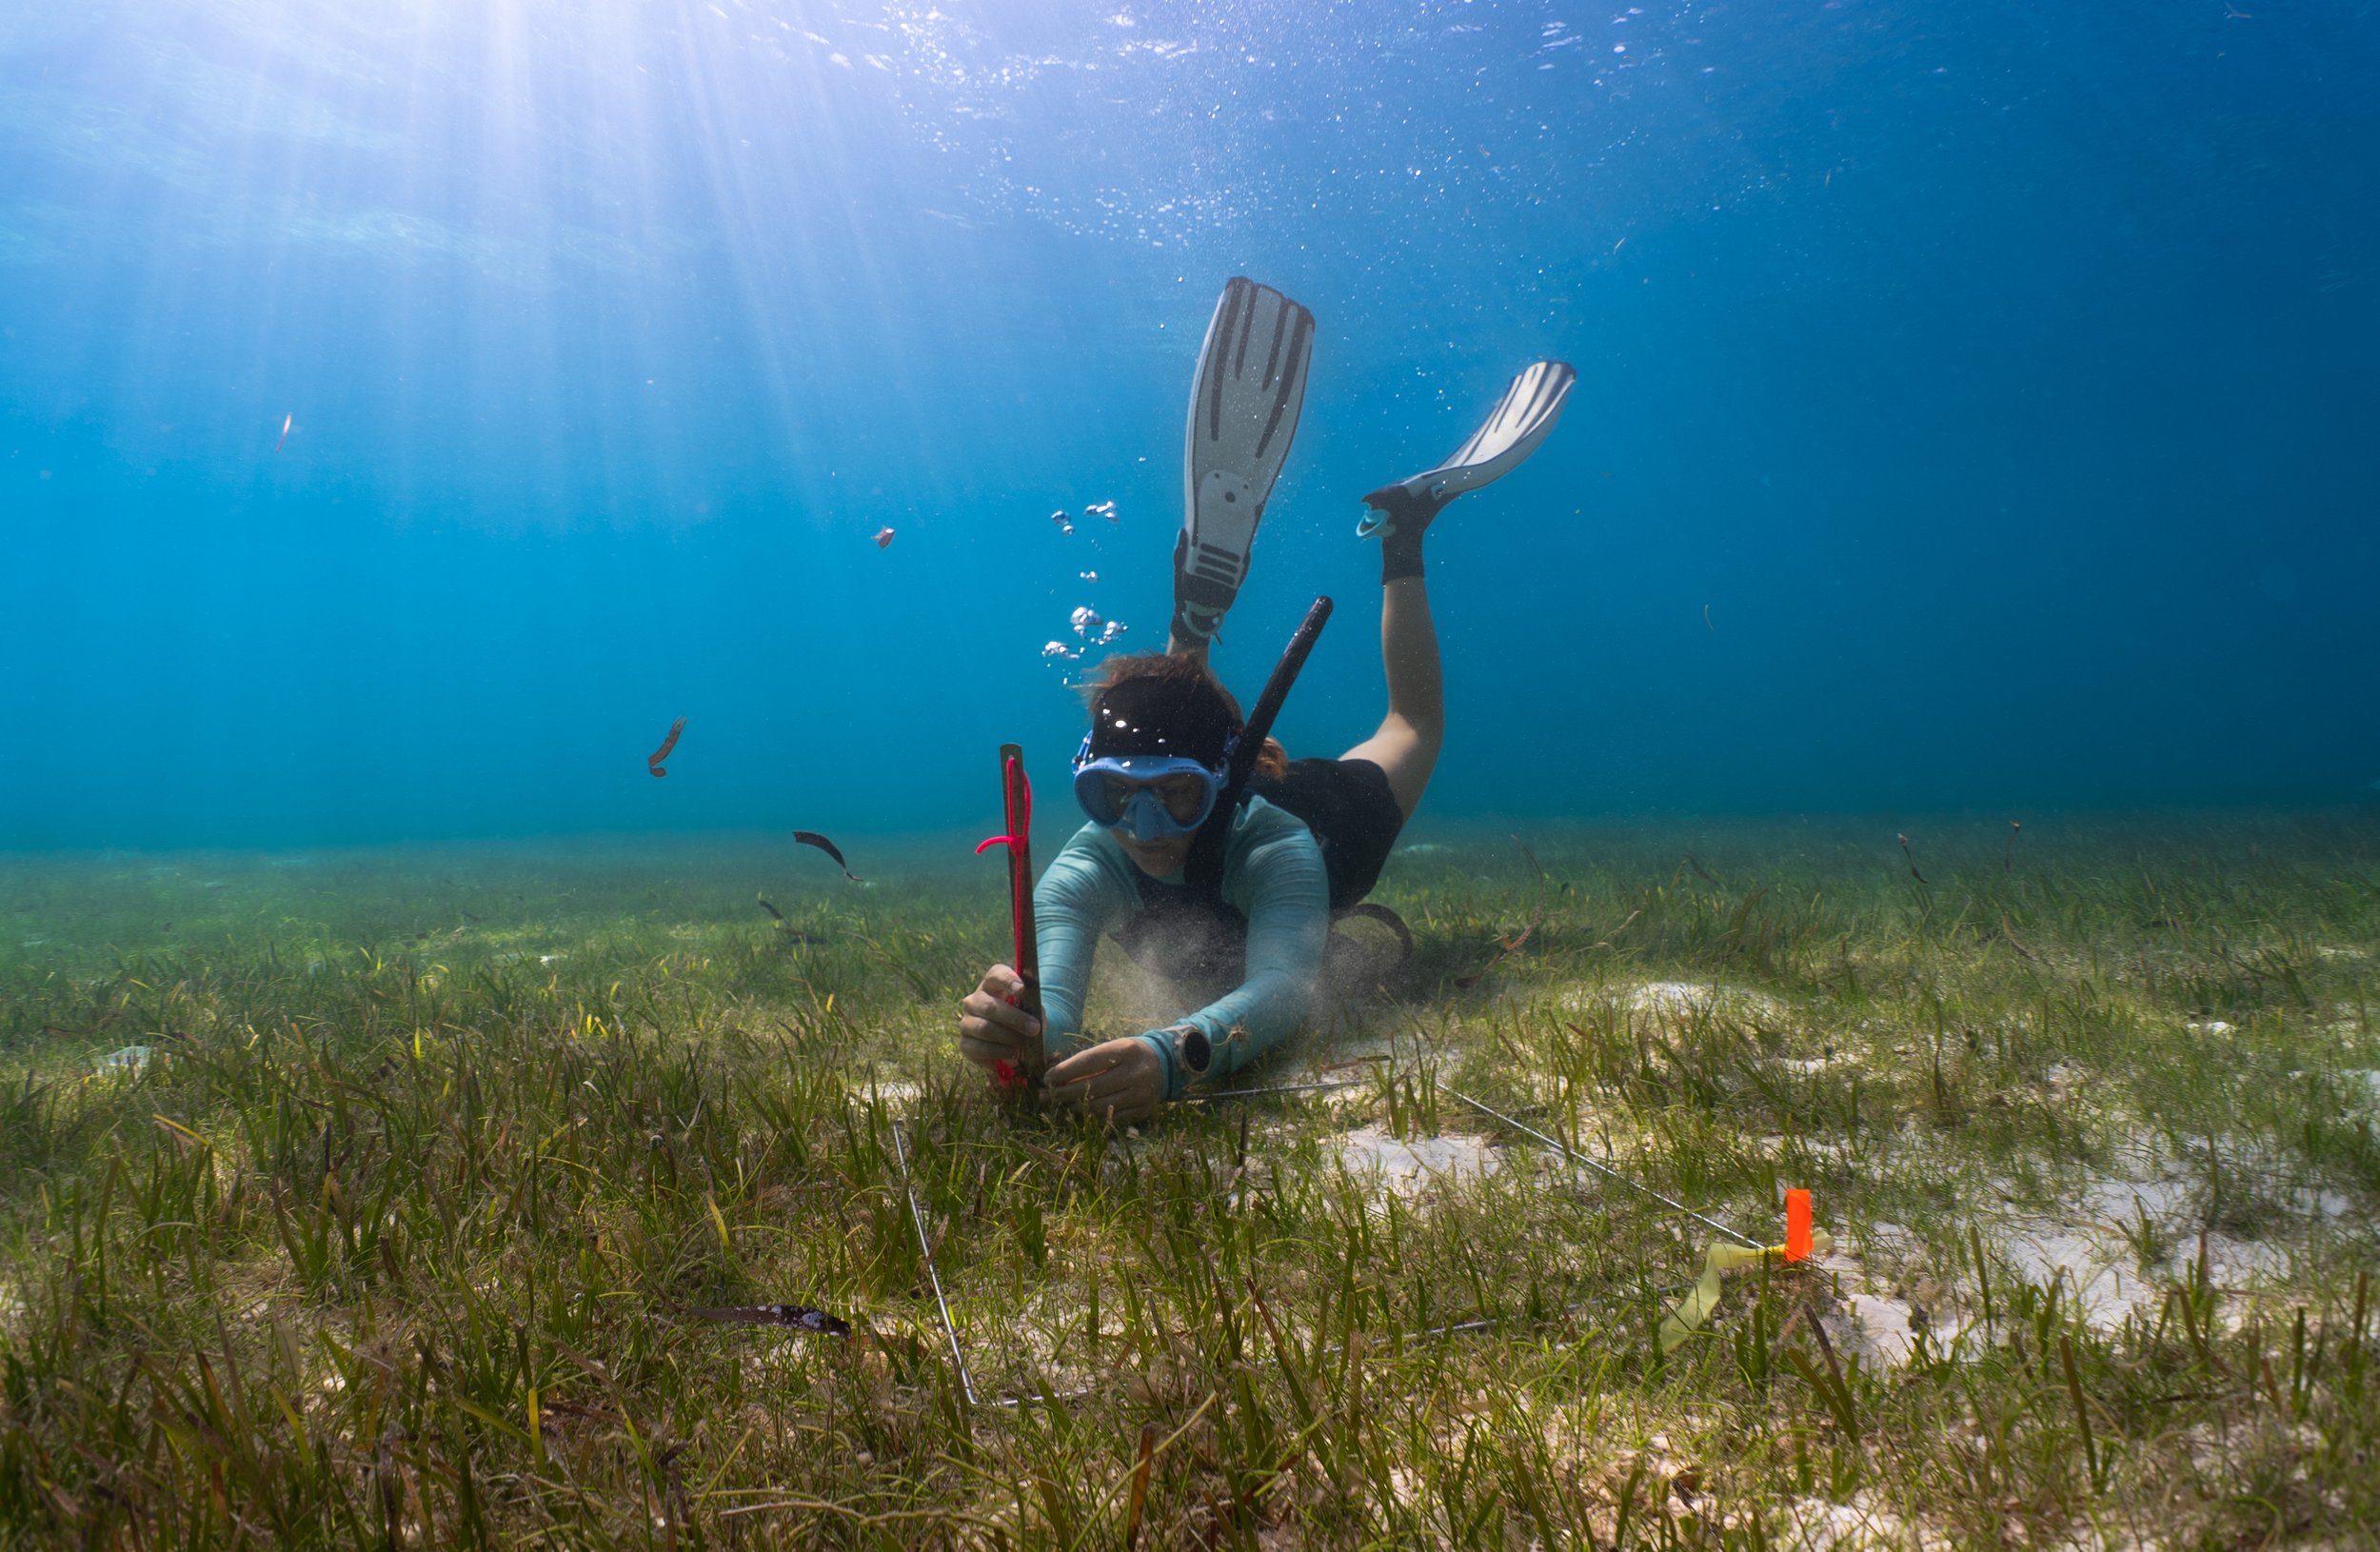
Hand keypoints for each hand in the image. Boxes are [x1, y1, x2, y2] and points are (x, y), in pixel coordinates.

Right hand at [958, 964, 1039, 1073]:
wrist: (1015, 1041)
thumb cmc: (1024, 1019)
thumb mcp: (1032, 1011)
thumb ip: (1034, 1010)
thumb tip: (1035, 1019)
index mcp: (992, 985)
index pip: (996, 975)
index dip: (1007, 980)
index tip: (1021, 989)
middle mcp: (974, 1000)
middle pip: (990, 1006)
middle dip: (1014, 1019)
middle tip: (1034, 1028)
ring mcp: (966, 1022)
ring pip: (984, 1028)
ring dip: (1008, 1037)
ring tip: (1023, 1045)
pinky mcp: (965, 1043)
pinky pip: (979, 1048)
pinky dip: (999, 1052)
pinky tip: (1012, 1054)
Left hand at [1044, 1036, 1164, 1127]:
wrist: (1167, 1065)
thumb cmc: (1131, 1054)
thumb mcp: (1114, 1048)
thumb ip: (1089, 1061)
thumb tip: (1057, 1077)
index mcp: (1125, 1051)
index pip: (1087, 1062)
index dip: (1064, 1072)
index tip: (1047, 1078)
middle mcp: (1134, 1073)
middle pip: (1091, 1088)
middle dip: (1064, 1093)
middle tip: (1047, 1095)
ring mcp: (1141, 1094)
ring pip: (1099, 1107)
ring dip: (1076, 1107)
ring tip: (1063, 1103)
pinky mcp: (1142, 1111)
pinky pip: (1111, 1119)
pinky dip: (1093, 1116)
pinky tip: (1082, 1111)